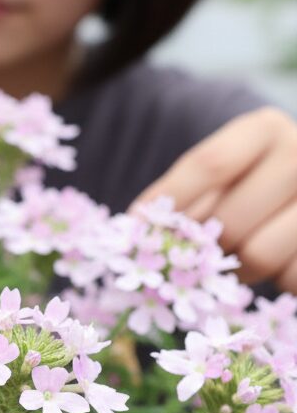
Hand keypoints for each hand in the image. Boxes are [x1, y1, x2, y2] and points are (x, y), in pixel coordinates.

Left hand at [130, 107, 296, 293]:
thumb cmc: (245, 191)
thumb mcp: (217, 182)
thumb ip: (182, 201)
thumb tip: (132, 232)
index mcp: (265, 130)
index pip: (208, 164)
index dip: (169, 200)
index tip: (138, 228)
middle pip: (230, 219)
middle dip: (204, 248)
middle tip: (197, 257)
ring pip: (258, 254)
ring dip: (237, 270)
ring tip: (236, 262)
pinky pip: (290, 277)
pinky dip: (275, 282)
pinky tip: (275, 268)